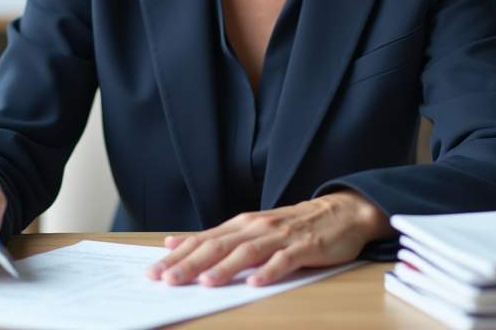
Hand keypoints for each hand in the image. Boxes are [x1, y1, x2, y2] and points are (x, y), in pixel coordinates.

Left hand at [146, 189, 389, 286]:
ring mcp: (281, 236)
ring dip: (225, 268)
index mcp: (242, 224)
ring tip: (205, 282)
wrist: (340, 212)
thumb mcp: (251, 228)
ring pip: (248, 252)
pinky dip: (269, 271)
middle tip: (168, 279)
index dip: (179, 255)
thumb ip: (216, 237)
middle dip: (191, 263)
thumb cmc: (292, 226)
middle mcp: (257, 227)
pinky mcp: (306, 247)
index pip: (204, 239)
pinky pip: (285, 260)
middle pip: (219, 246)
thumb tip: (175, 244)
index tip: (155, 270)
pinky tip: (255, 283)